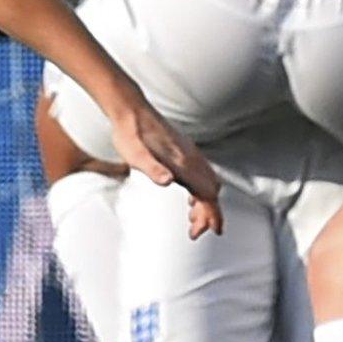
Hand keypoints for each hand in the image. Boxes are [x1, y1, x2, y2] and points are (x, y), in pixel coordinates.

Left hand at [111, 105, 225, 238]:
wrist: (130, 110)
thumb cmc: (131, 133)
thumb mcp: (136, 155)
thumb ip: (153, 169)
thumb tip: (168, 180)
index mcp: (182, 162)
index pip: (207, 193)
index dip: (211, 214)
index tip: (208, 231)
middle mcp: (190, 157)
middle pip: (211, 191)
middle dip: (209, 213)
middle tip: (196, 230)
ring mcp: (188, 153)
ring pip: (209, 182)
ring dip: (206, 202)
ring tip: (194, 218)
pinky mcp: (183, 150)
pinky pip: (202, 174)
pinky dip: (202, 190)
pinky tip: (190, 195)